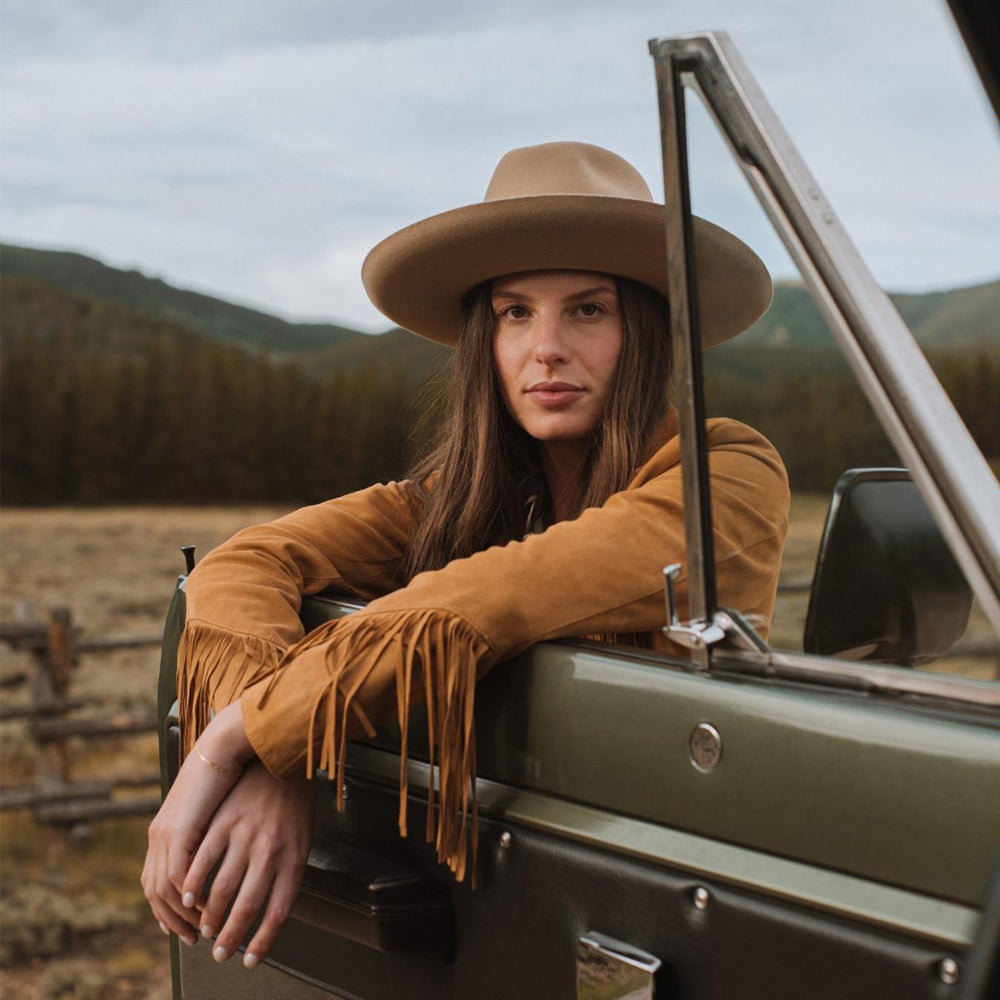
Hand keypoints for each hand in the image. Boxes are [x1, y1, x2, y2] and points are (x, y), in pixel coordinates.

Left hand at [141, 700, 252, 943]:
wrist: (231, 743)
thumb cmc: (233, 772)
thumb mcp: (213, 808)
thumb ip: (207, 832)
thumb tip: (218, 855)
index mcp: (165, 827)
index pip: (153, 881)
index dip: (166, 909)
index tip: (184, 926)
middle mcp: (159, 832)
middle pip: (153, 890)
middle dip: (172, 920)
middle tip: (193, 938)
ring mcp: (165, 830)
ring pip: (161, 888)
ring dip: (182, 914)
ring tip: (204, 927)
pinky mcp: (178, 828)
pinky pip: (176, 874)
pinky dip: (190, 894)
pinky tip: (207, 904)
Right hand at [182, 759, 315, 967]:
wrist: (279, 756)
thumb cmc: (292, 800)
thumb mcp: (301, 837)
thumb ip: (285, 871)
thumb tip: (271, 907)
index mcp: (295, 857)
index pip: (280, 911)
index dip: (264, 942)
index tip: (250, 961)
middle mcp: (271, 850)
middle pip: (248, 906)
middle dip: (231, 937)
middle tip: (219, 954)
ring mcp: (246, 835)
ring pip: (222, 888)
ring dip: (208, 916)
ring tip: (203, 931)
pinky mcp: (224, 821)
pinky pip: (203, 860)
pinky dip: (193, 884)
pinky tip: (187, 898)